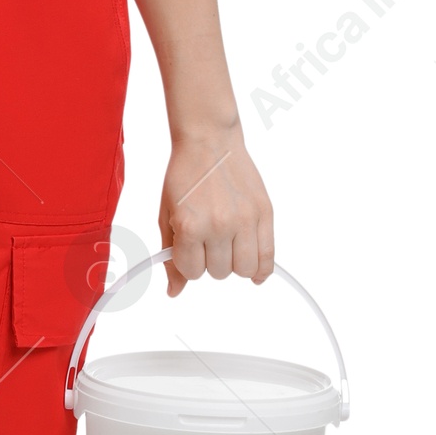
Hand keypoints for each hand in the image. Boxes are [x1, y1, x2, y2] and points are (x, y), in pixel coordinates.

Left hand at [158, 129, 273, 295]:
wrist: (208, 142)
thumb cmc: (184, 176)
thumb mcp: (167, 215)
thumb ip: (171, 255)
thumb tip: (174, 292)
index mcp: (190, 225)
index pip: (192, 271)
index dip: (188, 262)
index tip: (188, 247)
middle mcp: (219, 225)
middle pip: (218, 273)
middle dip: (209, 261)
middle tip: (206, 239)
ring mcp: (245, 219)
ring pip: (243, 270)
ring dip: (232, 263)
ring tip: (226, 244)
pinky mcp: (264, 213)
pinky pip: (268, 257)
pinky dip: (261, 269)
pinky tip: (255, 272)